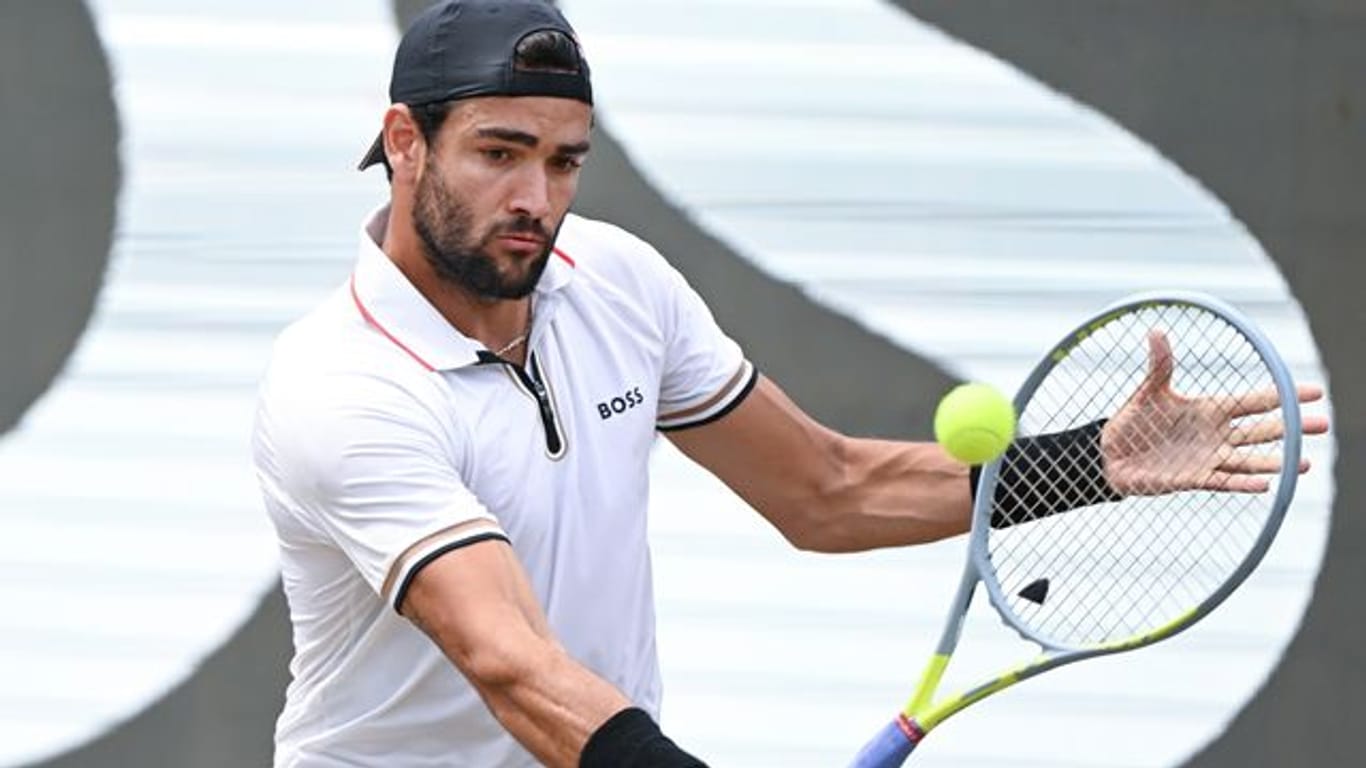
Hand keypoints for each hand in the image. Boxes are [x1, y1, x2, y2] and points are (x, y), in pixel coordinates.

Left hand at [1101, 331, 1328, 494]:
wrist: (1111, 454)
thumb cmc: (1134, 421)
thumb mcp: (1148, 391)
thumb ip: (1159, 365)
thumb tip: (1155, 330)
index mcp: (1212, 409)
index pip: (1255, 401)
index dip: (1283, 395)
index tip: (1314, 391)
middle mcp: (1217, 434)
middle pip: (1263, 430)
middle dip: (1292, 427)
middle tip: (1322, 424)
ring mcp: (1209, 458)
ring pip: (1250, 459)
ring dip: (1276, 461)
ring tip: (1305, 463)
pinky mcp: (1196, 479)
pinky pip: (1225, 481)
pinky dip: (1244, 483)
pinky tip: (1266, 483)